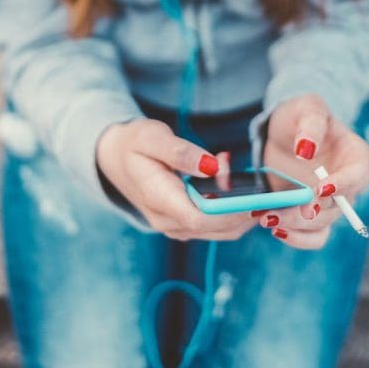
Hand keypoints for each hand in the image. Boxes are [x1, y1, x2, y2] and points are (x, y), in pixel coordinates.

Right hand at [96, 119, 257, 240]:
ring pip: (222, 231)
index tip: (255, 195)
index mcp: (158, 200)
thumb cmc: (133, 144)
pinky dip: (232, 208)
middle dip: (243, 206)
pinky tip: (229, 181)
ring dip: (240, 207)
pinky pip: (216, 225)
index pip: (201, 217)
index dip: (231, 210)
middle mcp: (168, 222)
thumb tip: (212, 166)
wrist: (113, 159)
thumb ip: (181, 152)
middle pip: (218, 229)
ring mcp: (176, 227)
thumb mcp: (151, 136)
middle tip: (253, 177)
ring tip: (236, 171)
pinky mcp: (184, 225)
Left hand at [256, 94, 368, 249]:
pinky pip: (311, 237)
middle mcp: (347, 184)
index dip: (343, 185)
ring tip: (268, 218)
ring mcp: (329, 203)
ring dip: (295, 227)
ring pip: (321, 225)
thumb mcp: (306, 108)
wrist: (283, 132)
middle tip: (282, 212)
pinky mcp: (311, 215)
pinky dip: (295, 237)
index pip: (358, 175)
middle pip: (336, 207)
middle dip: (309, 212)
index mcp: (355, 156)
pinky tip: (275, 228)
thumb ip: (310, 124)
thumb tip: (306, 150)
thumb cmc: (300, 116)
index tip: (320, 189)